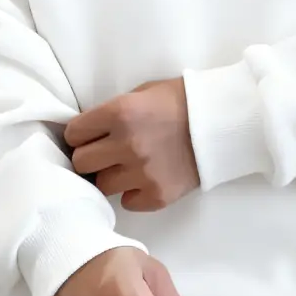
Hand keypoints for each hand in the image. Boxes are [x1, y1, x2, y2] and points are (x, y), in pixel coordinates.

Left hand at [64, 77, 199, 211]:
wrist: (221, 121)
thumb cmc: (179, 100)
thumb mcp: (141, 94)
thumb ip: (113, 113)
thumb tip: (88, 133)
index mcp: (120, 113)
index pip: (74, 133)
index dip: (81, 134)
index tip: (89, 136)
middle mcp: (127, 144)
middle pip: (82, 163)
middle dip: (90, 157)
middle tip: (105, 153)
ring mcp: (142, 173)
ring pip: (102, 186)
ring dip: (111, 176)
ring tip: (128, 166)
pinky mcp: (157, 195)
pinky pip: (128, 202)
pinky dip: (134, 192)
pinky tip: (147, 177)